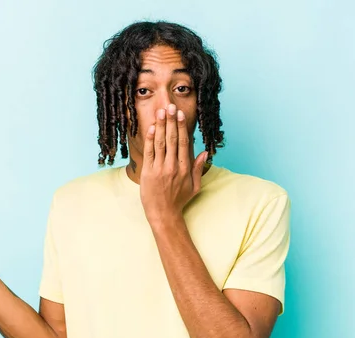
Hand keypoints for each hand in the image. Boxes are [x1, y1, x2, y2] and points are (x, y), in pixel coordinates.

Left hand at [140, 103, 208, 221]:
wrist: (163, 214)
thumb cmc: (179, 201)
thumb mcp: (194, 186)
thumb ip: (199, 169)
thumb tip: (205, 153)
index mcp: (185, 169)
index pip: (184, 143)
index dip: (182, 127)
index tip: (180, 115)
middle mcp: (173, 166)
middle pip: (173, 139)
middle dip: (171, 121)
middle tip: (170, 106)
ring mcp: (160, 169)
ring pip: (161, 143)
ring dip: (161, 126)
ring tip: (161, 112)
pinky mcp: (148, 172)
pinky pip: (150, 152)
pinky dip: (150, 139)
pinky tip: (152, 128)